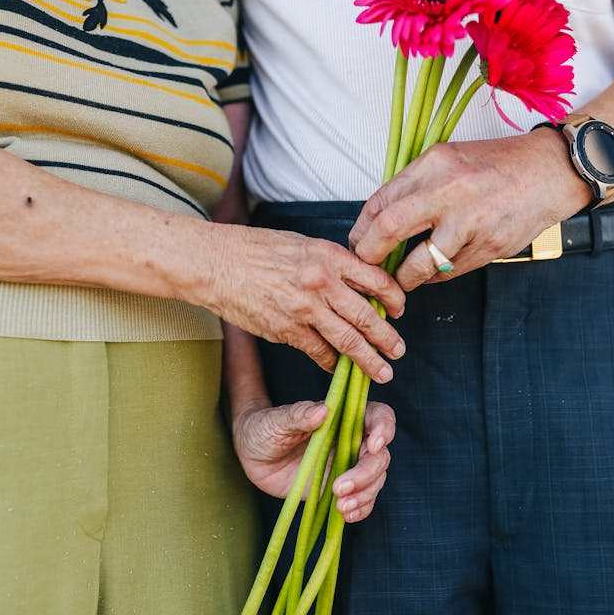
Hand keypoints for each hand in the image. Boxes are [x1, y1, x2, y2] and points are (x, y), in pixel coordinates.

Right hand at [194, 224, 405, 382]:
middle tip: (398, 351)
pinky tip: (338, 368)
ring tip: (382, 371)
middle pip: (367, 316)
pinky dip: (332, 362)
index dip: (393, 298)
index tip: (399, 310)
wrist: (215, 263)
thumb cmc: (254, 249)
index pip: (376, 279)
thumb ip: (331, 262)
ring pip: (348, 340)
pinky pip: (319, 352)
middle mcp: (322, 282)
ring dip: (369, 359)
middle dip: (387, 338)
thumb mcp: (301, 243)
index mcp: (329, 255)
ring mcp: (305, 309)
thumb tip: (357, 281)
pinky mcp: (287, 331)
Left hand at [233, 399, 394, 521]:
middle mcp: (352, 441)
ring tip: (340, 505)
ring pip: (375, 479)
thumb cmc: (264, 429)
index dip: (384, 429)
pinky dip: (360, 509)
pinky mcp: (340, 489)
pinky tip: (346, 515)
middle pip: (379, 455)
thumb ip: (299, 415)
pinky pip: (362, 500)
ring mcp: (348, 466)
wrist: (252, 455)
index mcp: (342, 417)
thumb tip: (323, 410)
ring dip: (364, 494)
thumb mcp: (276, 420)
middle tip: (339, 487)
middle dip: (366, 473)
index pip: (378, 416)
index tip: (373, 446)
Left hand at [348, 129, 590, 289]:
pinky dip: (435, 276)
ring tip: (401, 278)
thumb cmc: (496, 165)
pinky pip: (448, 273)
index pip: (380, 201)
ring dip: (403, 278)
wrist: (550, 172)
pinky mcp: (489, 247)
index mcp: (434, 164)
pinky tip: (436, 269)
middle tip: (367, 267)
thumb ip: (414, 185)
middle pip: (389, 229)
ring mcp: (471, 221)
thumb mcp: (449, 158)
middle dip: (370, 255)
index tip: (358, 243)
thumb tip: (376, 221)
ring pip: (419, 265)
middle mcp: (450, 191)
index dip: (361, 229)